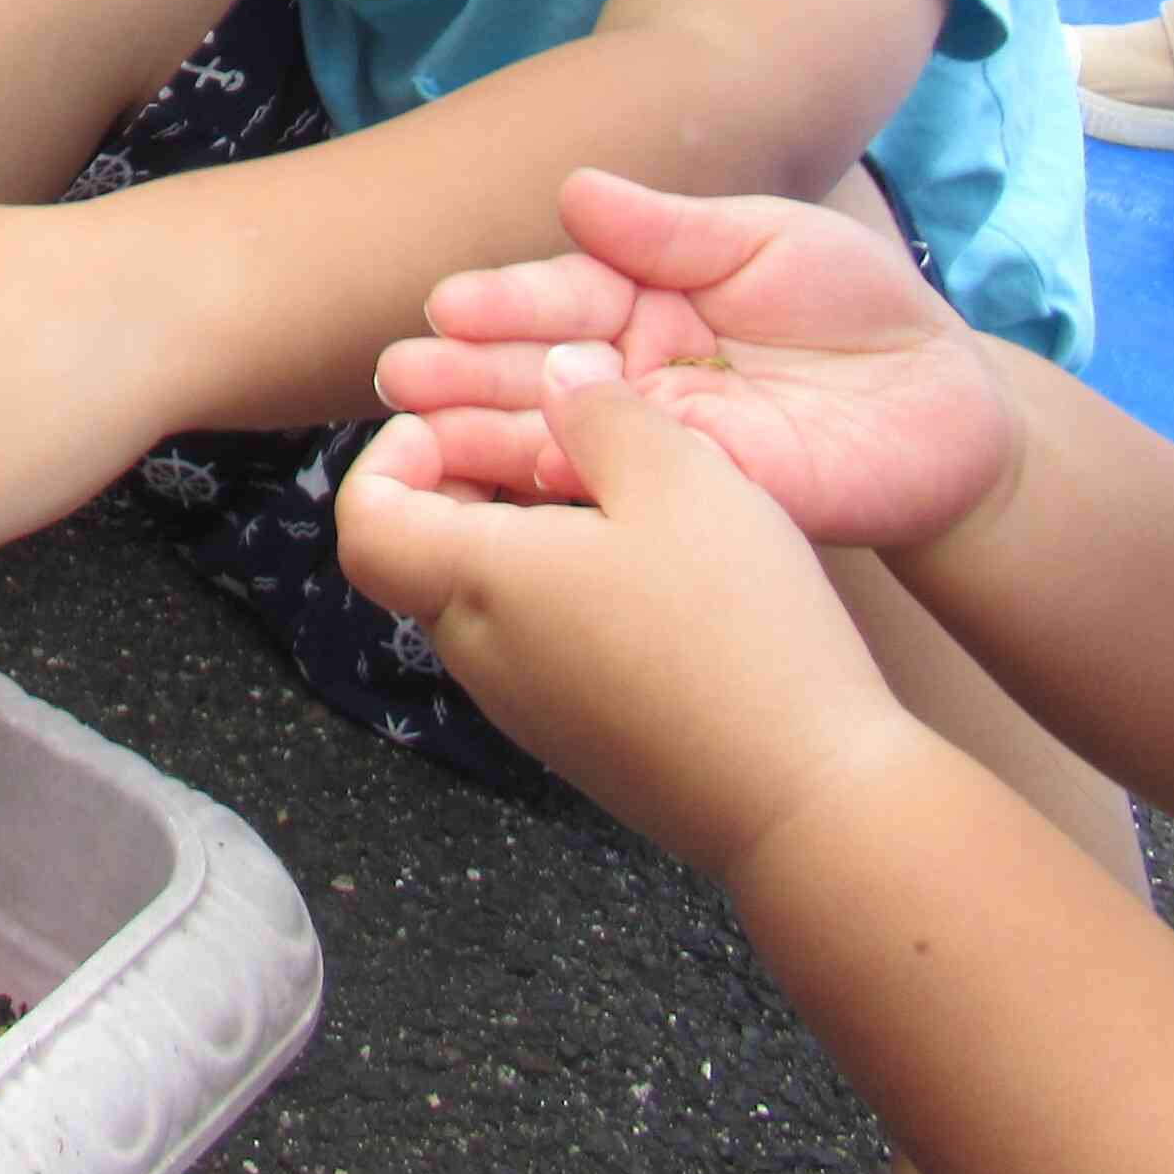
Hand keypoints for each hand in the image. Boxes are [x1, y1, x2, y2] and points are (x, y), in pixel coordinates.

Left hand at [334, 351, 938, 878]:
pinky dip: (563, 592)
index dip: (390, 458)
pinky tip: (653, 570)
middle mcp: (482, 655)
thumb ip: (601, 412)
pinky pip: (538, 646)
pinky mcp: (580, 741)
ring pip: (485, 599)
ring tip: (617, 496)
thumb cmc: (739, 629)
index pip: (364, 522)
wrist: (809, 800)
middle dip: (466, 482)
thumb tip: (556, 373)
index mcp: (478, 585)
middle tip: (552, 442)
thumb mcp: (680, 478)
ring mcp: (529, 710)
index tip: (457, 422)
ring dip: (523, 536)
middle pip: (422, 554)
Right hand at [367, 169, 1015, 552]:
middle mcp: (636, 370)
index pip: (562, 295)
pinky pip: (624, 491)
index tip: (448, 305)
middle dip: (469, 373)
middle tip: (402, 377)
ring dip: (490, 436)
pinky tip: (520, 481)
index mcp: (645, 296)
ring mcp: (663, 438)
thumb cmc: (862, 305)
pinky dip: (570, 488)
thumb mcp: (771, 238)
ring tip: (423, 435)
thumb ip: (673, 228)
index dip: (508, 301)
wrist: (953, 404)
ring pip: (564, 436)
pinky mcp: (702, 497)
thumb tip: (572, 190)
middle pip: (541, 369)